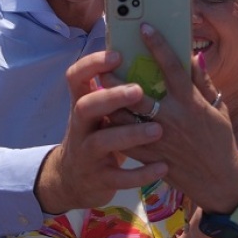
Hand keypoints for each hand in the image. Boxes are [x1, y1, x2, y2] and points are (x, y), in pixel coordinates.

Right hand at [34, 50, 165, 213]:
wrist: (74, 181)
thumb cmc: (99, 136)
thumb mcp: (99, 114)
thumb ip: (116, 92)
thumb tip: (153, 57)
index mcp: (82, 104)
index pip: (75, 76)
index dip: (93, 64)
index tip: (118, 55)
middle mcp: (80, 127)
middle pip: (86, 106)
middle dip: (111, 97)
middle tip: (139, 89)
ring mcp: (87, 154)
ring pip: (102, 142)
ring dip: (130, 134)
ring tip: (158, 130)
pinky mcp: (99, 179)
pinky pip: (119, 177)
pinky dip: (141, 174)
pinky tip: (163, 167)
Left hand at [110, 24, 237, 213]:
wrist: (218, 180)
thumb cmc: (219, 139)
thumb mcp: (218, 108)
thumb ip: (203, 82)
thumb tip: (192, 56)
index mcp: (190, 102)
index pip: (172, 67)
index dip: (157, 45)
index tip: (144, 27)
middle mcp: (172, 117)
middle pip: (137, 93)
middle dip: (118, 77)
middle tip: (103, 63)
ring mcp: (159, 138)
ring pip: (125, 117)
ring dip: (110, 102)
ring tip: (98, 89)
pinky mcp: (150, 156)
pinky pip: (125, 141)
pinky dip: (114, 128)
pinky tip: (104, 116)